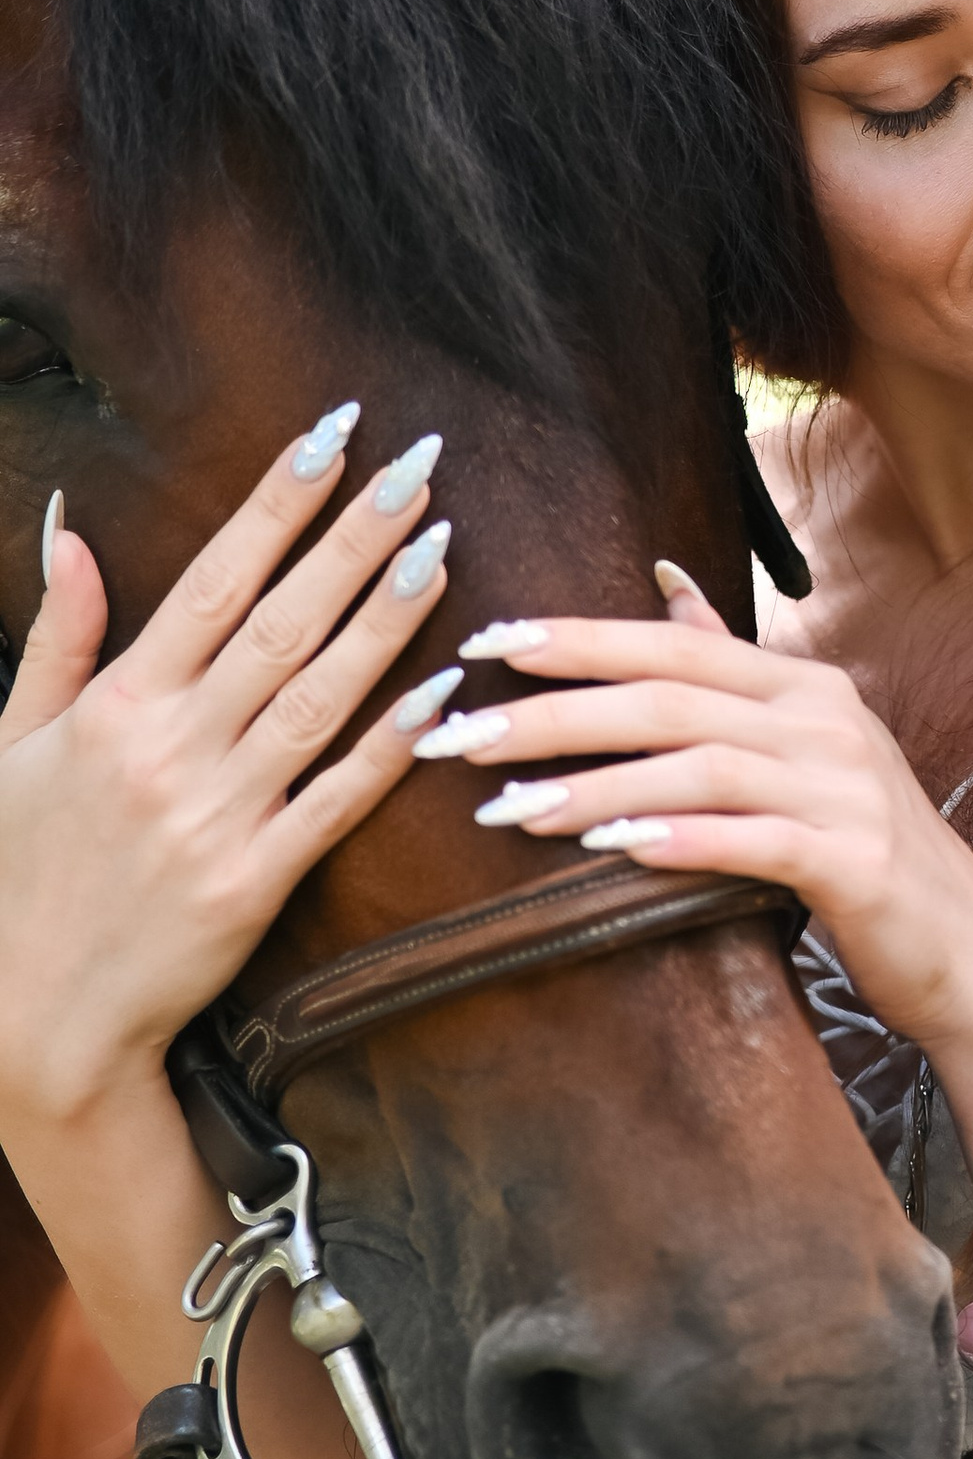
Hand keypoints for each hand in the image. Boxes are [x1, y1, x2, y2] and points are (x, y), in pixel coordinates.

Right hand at [0, 413, 451, 1129]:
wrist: (28, 1021)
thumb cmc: (12, 874)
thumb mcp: (8, 744)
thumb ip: (57, 635)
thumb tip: (71, 527)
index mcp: (115, 706)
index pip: (214, 579)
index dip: (278, 503)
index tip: (333, 436)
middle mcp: (171, 749)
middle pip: (282, 621)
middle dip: (355, 536)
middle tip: (420, 466)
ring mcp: (218, 815)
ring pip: (321, 696)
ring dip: (387, 618)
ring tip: (442, 545)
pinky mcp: (255, 882)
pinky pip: (337, 799)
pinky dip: (391, 743)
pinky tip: (443, 688)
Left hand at [424, 583, 972, 1041]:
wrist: (970, 952)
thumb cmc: (868, 854)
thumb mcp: (807, 746)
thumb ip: (734, 669)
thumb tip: (663, 578)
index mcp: (807, 684)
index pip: (677, 642)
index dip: (580, 638)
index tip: (483, 646)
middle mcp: (829, 720)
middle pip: (672, 696)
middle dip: (555, 713)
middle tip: (459, 733)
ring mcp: (846, 787)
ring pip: (698, 767)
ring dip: (594, 786)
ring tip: (507, 810)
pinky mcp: (856, 861)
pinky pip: (752, 840)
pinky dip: (678, 838)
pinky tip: (611, 851)